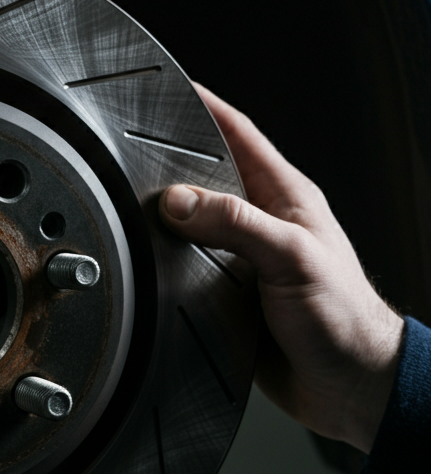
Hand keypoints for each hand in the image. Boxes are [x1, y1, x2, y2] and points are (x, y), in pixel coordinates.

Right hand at [159, 85, 402, 453]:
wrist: (350, 386)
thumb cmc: (344, 319)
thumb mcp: (291, 258)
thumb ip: (235, 225)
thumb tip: (177, 200)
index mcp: (285, 196)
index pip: (236, 132)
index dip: (201, 104)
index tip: (165, 87)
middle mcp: (261, 221)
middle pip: (204, 173)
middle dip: (166, 156)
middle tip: (127, 147)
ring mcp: (243, 256)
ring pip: (189, 220)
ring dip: (159, 211)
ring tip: (124, 199)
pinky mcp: (227, 292)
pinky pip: (185, 262)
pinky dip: (162, 256)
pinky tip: (142, 258)